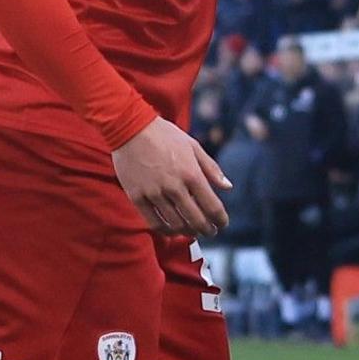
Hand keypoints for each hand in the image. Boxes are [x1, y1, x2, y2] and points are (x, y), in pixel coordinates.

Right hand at [110, 117, 231, 236]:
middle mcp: (174, 186)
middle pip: (196, 220)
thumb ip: (211, 168)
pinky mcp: (137, 197)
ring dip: (188, 232)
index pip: (212, 206)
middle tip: (210, 231)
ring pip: (176, 224)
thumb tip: (228, 187)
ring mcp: (154, 193)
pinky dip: (165, 231)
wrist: (130, 127)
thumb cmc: (164, 134)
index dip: (221, 220)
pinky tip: (171, 230)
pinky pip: (154, 222)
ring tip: (192, 231)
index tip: (222, 223)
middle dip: (207, 229)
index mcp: (191, 173)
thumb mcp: (192, 146)